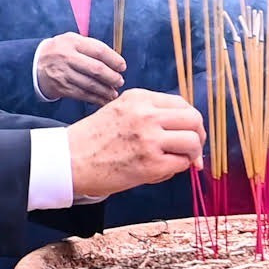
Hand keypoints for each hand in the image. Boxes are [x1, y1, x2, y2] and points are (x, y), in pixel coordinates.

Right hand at [36, 33, 126, 104]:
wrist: (35, 63)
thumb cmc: (60, 51)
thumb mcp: (72, 41)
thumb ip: (91, 47)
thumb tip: (115, 61)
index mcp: (73, 42)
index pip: (99, 50)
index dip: (114, 59)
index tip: (122, 66)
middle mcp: (67, 57)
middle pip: (96, 69)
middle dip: (112, 77)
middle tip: (119, 81)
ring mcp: (63, 73)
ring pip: (90, 84)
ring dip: (105, 90)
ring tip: (113, 93)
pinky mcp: (61, 87)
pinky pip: (82, 95)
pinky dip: (95, 99)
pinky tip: (103, 100)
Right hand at [67, 89, 204, 197]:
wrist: (70, 161)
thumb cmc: (94, 139)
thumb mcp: (120, 111)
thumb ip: (150, 114)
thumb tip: (183, 128)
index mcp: (139, 98)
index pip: (182, 103)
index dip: (190, 120)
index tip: (188, 132)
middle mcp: (146, 114)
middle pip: (194, 119)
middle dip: (197, 135)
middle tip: (192, 148)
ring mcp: (150, 139)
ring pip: (193, 141)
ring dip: (191, 153)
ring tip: (179, 160)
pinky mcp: (151, 164)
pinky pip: (181, 164)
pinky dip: (178, 168)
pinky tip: (163, 170)